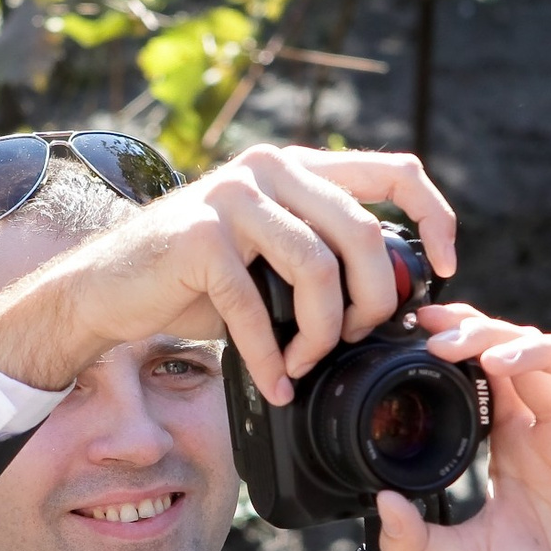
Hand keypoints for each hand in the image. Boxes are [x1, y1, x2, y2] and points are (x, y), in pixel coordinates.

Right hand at [0, 144, 457, 398]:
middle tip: (354, 341)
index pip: (395, 171)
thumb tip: (392, 296)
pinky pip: (257, 307)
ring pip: (319, 269)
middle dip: (372, 303)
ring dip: (321, 334)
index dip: (435, 218)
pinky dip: (269, 358)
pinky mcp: (199, 237)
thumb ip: (321, 256)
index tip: (446, 269)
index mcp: (296, 167)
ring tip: (304, 365)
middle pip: (361, 233)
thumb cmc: (191, 282)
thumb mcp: (268, 259)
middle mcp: (268, 169)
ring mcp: (231, 197)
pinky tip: (273, 383)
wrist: (104, 291)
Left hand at [373, 305, 550, 550]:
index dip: (466, 340)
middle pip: (531, 356)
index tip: (424, 328)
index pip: (494, 372)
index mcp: (519, 447)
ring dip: (539, 348)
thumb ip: (415, 539)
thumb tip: (377, 503)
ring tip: (493, 356)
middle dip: (488, 335)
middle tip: (444, 338)